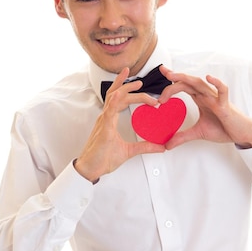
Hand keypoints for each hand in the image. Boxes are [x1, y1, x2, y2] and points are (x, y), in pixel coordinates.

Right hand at [74, 68, 165, 182]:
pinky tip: (120, 94)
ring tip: (137, 83)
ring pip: (114, 99)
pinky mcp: (104, 129)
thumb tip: (161, 147)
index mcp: (109, 120)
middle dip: (127, 84)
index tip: (139, 84)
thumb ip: (145, 147)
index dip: (125, 89)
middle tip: (141, 80)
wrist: (90, 169)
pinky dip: (114, 101)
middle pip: (116, 94)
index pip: (118, 99)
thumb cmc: (103, 158)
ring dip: (125, 89)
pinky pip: (108, 112)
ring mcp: (104, 122)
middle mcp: (105, 117)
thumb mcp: (129, 151)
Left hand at [158, 66, 251, 149]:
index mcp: (200, 99)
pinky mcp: (225, 105)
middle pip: (188, 82)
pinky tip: (209, 78)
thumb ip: (182, 137)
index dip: (173, 80)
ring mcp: (216, 98)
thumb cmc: (224, 129)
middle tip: (163, 72)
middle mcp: (207, 96)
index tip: (162, 73)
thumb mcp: (198, 133)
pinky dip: (217, 84)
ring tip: (173, 76)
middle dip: (175, 76)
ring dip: (186, 79)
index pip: (184, 86)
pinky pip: (222, 91)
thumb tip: (167, 145)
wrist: (241, 135)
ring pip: (200, 84)